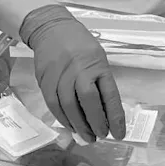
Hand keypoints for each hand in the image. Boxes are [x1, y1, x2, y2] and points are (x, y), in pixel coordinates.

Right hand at [19, 5, 125, 143]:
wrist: (51, 28)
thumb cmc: (79, 44)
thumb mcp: (98, 57)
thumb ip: (101, 82)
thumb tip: (107, 112)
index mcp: (97, 64)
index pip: (109, 94)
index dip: (115, 117)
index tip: (119, 134)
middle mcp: (79, 69)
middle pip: (88, 102)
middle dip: (96, 123)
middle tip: (101, 136)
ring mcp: (60, 74)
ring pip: (69, 107)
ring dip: (79, 126)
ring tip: (87, 136)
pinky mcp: (45, 79)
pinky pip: (53, 105)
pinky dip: (63, 119)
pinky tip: (71, 126)